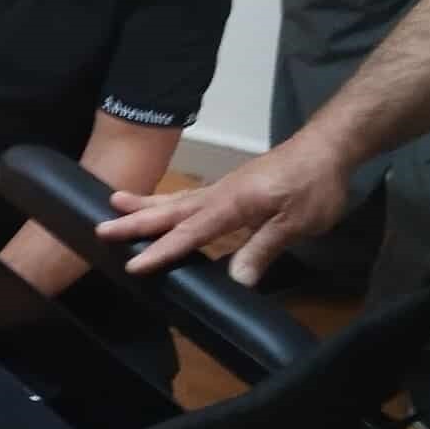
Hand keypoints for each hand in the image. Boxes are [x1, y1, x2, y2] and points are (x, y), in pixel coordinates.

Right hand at [96, 132, 352, 285]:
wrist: (328, 148)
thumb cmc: (316, 185)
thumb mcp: (298, 221)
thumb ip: (264, 247)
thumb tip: (237, 280)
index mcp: (233, 204)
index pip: (191, 231)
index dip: (163, 250)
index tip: (134, 264)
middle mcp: (220, 194)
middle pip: (171, 212)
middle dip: (136, 222)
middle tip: (101, 229)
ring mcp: (223, 189)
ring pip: (175, 201)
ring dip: (144, 205)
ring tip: (113, 203)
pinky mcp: (230, 188)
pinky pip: (188, 199)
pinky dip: (166, 202)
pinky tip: (159, 207)